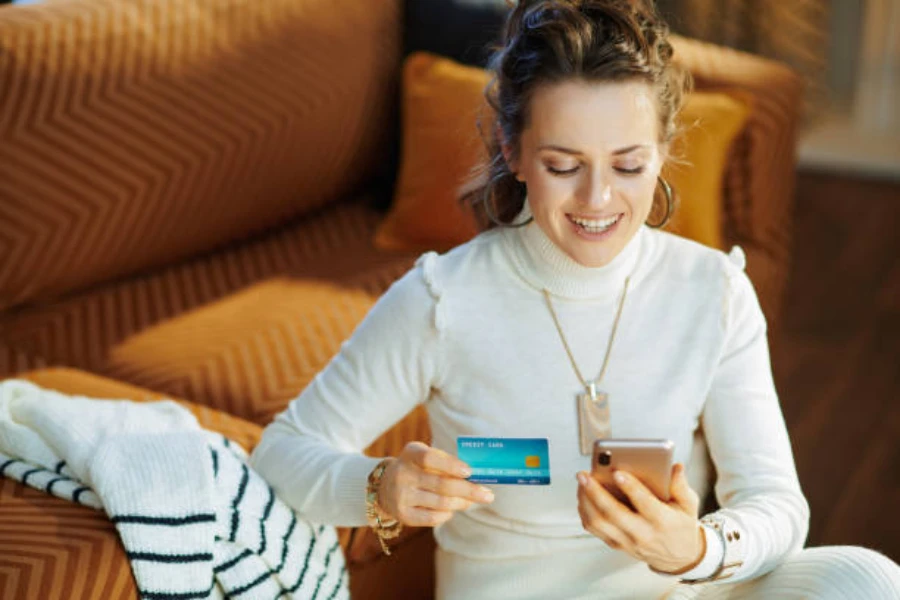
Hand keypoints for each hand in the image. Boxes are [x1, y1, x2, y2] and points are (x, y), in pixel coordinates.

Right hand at [376, 441, 494, 526]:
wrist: (385, 487)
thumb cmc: (417, 469)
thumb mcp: (425, 457)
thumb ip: (447, 463)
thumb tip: (477, 476)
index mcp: (410, 454)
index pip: (429, 458)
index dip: (450, 465)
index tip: (470, 471)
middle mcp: (402, 474)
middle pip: (441, 485)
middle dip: (469, 491)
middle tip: (488, 495)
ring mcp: (401, 496)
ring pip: (441, 503)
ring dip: (462, 503)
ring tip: (472, 501)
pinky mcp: (403, 515)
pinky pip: (433, 518)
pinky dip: (448, 514)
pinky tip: (453, 509)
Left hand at [576, 462, 704, 573]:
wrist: (679, 558)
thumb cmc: (681, 526)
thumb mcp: (689, 506)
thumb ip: (681, 486)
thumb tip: (675, 467)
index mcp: (663, 521)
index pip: (644, 504)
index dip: (630, 488)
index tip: (617, 472)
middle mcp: (643, 534)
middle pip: (613, 513)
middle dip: (595, 492)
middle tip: (584, 475)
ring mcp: (627, 541)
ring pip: (599, 523)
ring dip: (586, 501)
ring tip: (582, 482)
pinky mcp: (617, 544)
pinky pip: (595, 530)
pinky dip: (585, 512)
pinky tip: (583, 496)